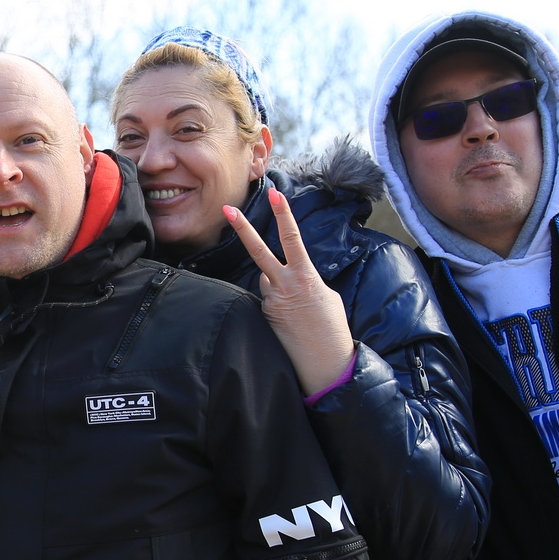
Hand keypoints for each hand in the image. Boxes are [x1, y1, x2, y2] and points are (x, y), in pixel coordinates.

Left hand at [222, 190, 355, 396]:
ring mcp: (271, 302)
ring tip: (299, 311)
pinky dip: (277, 302)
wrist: (325, 365)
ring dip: (278, 285)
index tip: (276, 195)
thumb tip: (289, 275)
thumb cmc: (332, 329)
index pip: (292, 239)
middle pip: (259, 252)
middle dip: (243, 229)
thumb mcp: (326, 296)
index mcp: (305, 277)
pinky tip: (291, 321)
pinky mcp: (264, 316)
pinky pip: (267, 299)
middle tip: (227, 209)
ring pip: (267, 280)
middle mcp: (284, 286)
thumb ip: (305, 279)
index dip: (284, 215)